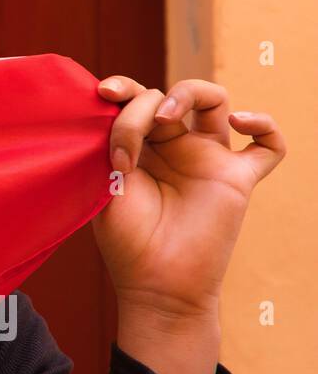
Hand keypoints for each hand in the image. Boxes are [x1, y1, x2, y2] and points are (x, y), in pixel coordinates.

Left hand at [91, 77, 284, 373]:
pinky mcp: (238, 179)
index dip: (122, 87)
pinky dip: (265, 125)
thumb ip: (112, 143)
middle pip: (168, 95)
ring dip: (192, 92)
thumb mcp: (106, 184)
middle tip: (128, 140)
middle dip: (142, 104)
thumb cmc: (127, 240)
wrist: (156, 285)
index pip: (135, 99)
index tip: (103, 94)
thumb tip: (112, 105)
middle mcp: (173, 148)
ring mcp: (208, 160)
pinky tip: (241, 122)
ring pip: (217, 101)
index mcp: (139, 146)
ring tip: (167, 116)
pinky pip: (269, 145)